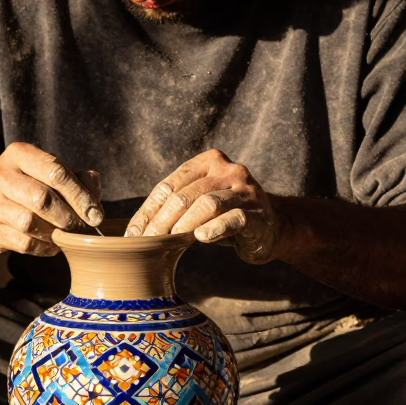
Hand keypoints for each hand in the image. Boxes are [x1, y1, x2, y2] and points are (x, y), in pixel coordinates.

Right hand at [0, 142, 102, 256]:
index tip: (96, 215)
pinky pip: (23, 243)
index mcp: (19, 153)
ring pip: (29, 222)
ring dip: (55, 233)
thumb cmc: (32, 186)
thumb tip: (93, 203)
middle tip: (83, 228)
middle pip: (41, 198)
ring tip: (68, 236)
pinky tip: (53, 245)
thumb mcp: (53, 175)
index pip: (55, 172)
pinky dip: (44, 247)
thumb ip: (80, 180)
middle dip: (68, 217)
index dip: (79, 195)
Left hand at [125, 150, 280, 262]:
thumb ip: (176, 205)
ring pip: (206, 204)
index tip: (133, 233)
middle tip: (145, 243)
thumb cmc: (227, 215)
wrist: (272, 228)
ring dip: (182, 225)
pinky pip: (231, 220)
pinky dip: (214, 229)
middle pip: (184, 195)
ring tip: (168, 242)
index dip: (148, 210)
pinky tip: (201, 238)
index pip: (169, 185)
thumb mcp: (200, 203)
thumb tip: (136, 229)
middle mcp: (228, 170)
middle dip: (160, 222)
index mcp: (209, 161)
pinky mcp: (257, 214)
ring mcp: (245, 190)